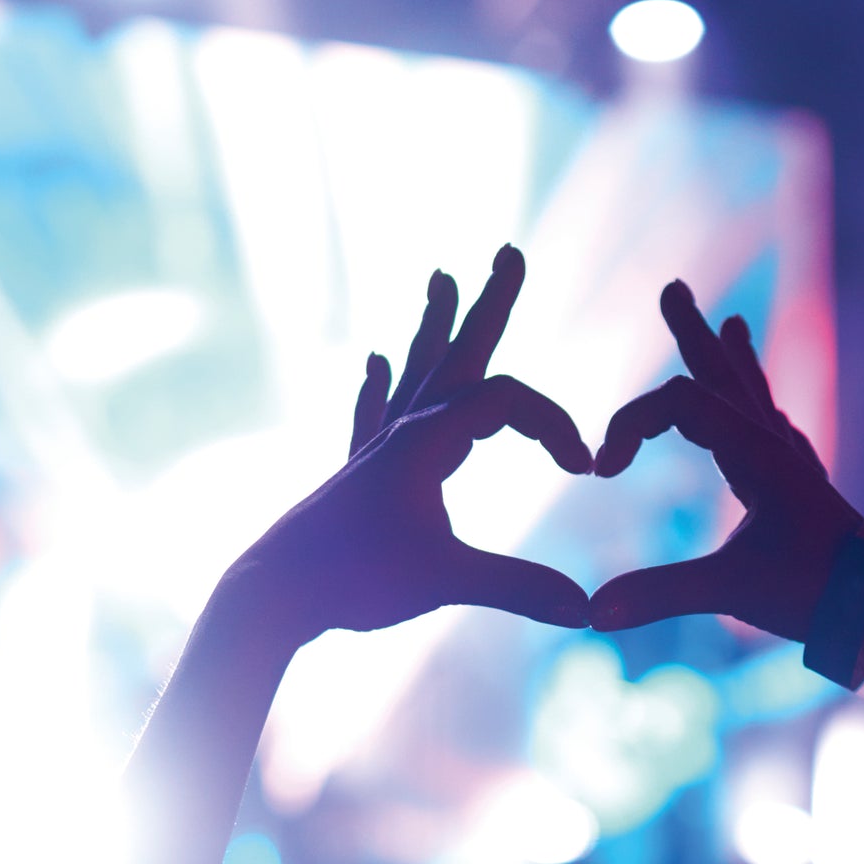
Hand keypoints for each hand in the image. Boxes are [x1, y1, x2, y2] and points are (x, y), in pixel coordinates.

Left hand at [235, 246, 591, 646]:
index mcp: (428, 440)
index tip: (584, 467)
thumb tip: (587, 610)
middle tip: (509, 253)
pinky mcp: (357, 474)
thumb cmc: (355, 580)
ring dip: (434, 327)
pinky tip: (373, 363)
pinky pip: (374, 414)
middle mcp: (404, 430)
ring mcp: (378, 448)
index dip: (555, 426)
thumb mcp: (446, 581)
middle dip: (490, 306)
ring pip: (415, 372)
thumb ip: (518, 587)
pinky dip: (378, 386)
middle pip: (458, 355)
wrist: (276, 591)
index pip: (508, 403)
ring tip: (439, 277)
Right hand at [590, 281, 863, 642]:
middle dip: (692, 335)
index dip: (630, 425)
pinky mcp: (806, 493)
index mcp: (757, 453)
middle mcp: (776, 448)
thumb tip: (591, 612)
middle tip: (674, 287)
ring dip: (735, 361)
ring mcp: (794, 467)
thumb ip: (659, 594)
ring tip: (733, 324)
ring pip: (756, 398)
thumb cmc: (813, 594)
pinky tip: (770, 413)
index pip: (679, 404)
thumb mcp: (729, 590)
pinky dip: (762, 410)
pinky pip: (777, 432)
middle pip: (723, 376)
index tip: (601, 471)